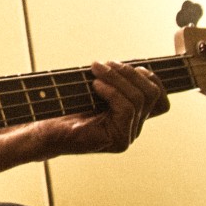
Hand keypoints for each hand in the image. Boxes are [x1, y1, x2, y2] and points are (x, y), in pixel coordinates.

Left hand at [33, 61, 169, 157]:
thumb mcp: (94, 88)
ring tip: (96, 70)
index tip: (121, 65)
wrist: (46, 130)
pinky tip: (96, 85)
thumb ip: (114, 81)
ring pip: (139, 99)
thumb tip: (127, 66)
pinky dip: (112, 92)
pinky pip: (127, 109)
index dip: (149, 77)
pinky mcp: (119, 141)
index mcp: (133, 115)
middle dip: (129, 72)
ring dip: (117, 78)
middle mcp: (135, 127)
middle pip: (152, 93)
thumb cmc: (65, 107)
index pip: (159, 97)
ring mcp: (129, 135)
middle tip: (103, 64)